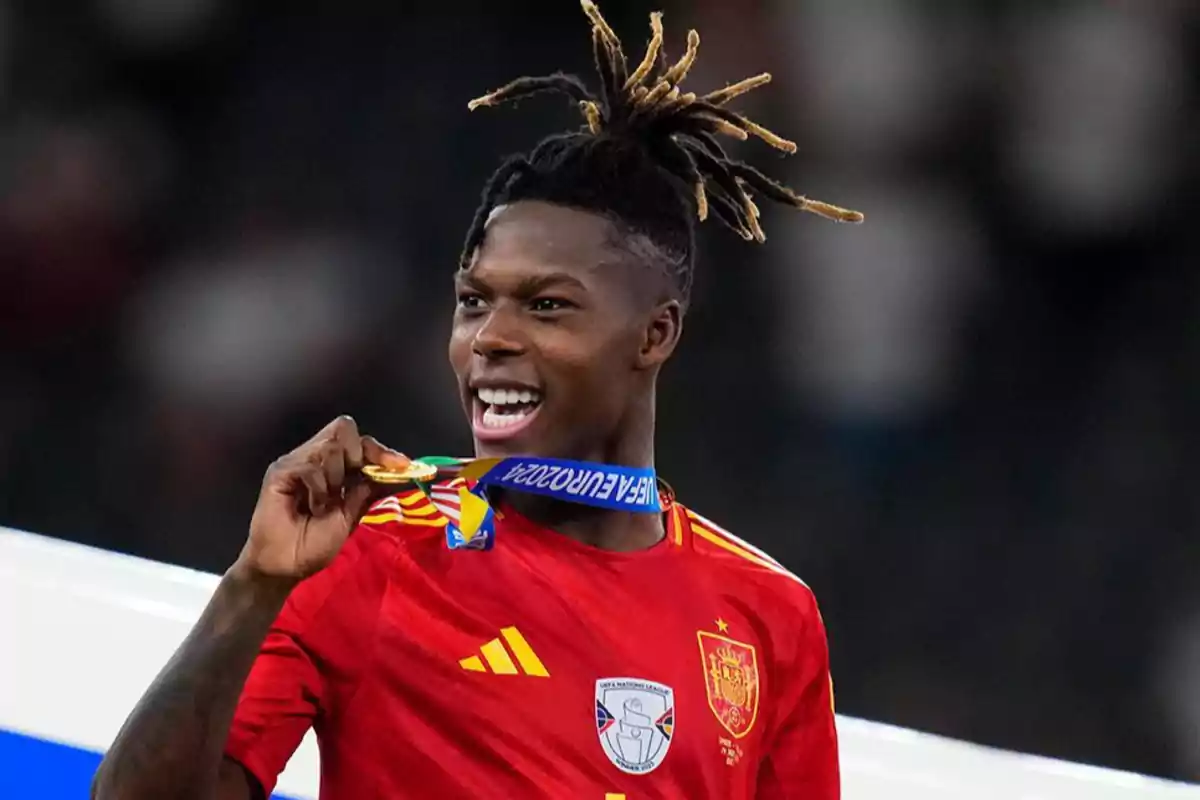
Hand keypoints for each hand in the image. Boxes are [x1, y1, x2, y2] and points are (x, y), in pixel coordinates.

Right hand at [237, 416, 408, 581]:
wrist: (285, 566)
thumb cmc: (314, 543)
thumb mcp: (351, 515)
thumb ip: (369, 490)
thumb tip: (398, 471)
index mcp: (336, 467)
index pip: (361, 440)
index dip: (381, 450)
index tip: (402, 465)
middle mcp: (316, 457)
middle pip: (345, 428)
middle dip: (356, 457)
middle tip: (347, 487)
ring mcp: (297, 461)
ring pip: (330, 446)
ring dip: (334, 480)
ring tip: (323, 505)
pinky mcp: (280, 471)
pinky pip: (310, 466)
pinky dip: (317, 490)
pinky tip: (311, 507)